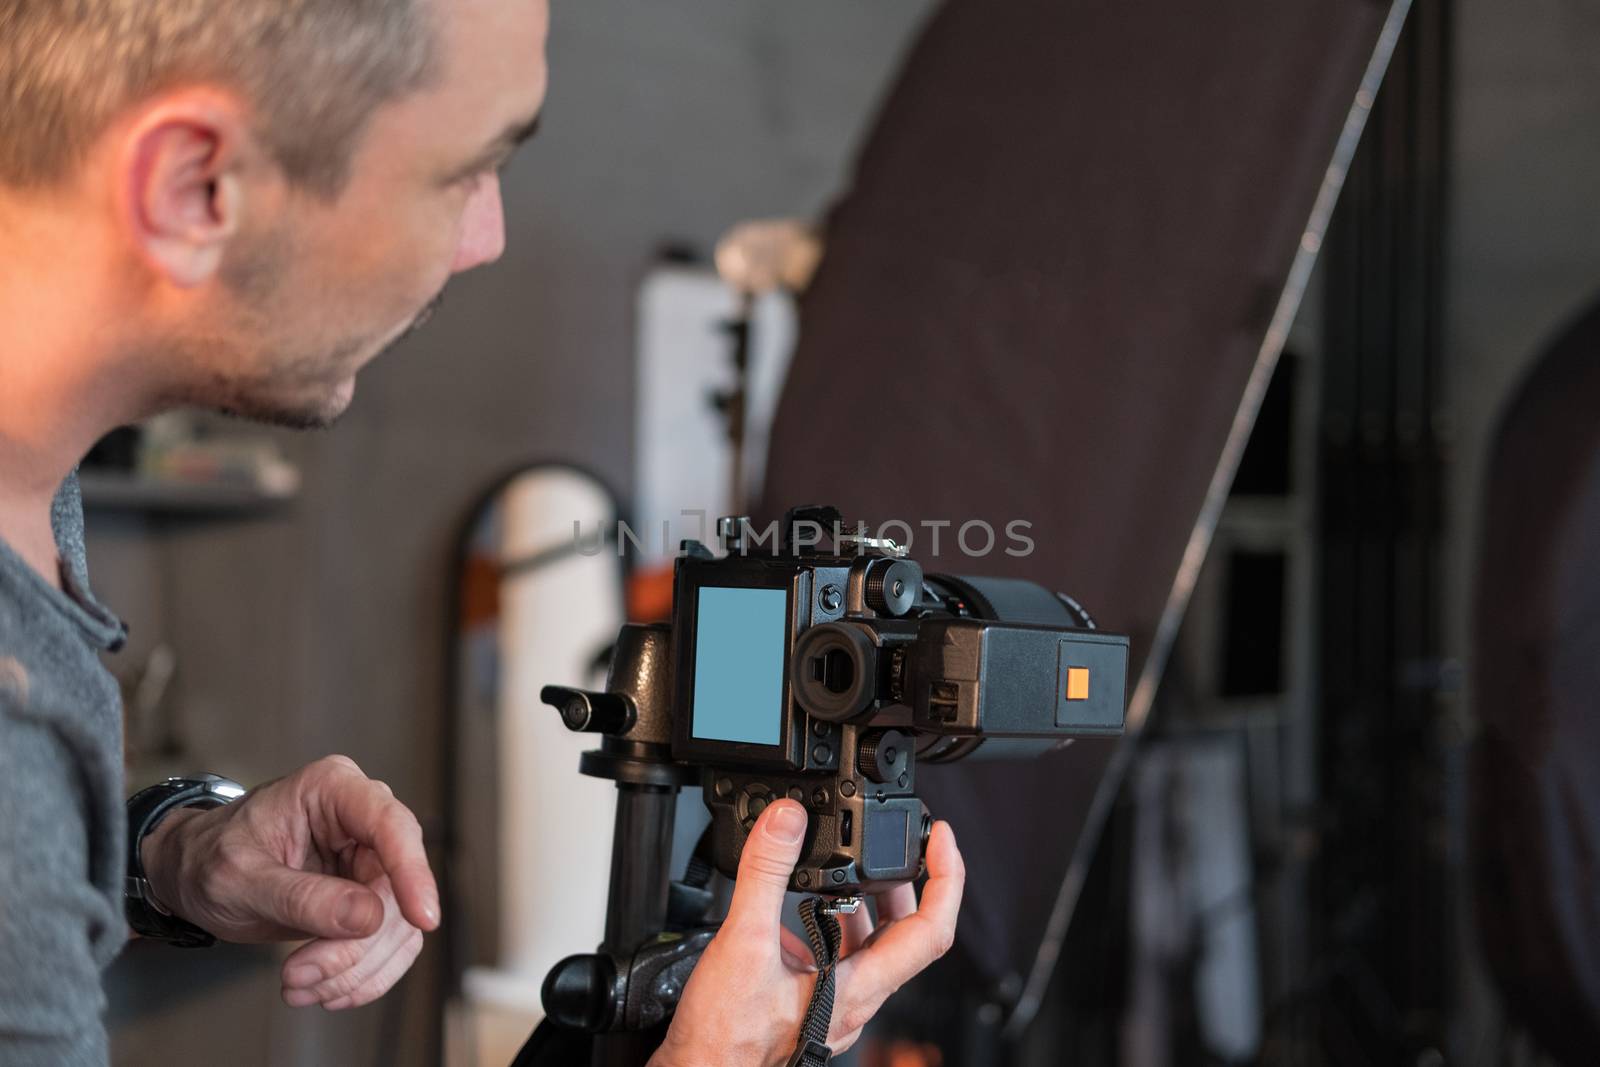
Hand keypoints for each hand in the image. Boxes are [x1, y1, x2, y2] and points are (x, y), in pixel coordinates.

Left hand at [141, 755, 439, 1010]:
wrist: (192, 874)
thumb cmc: (208, 858)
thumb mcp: (240, 879)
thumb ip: (302, 897)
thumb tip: (368, 917)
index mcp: (332, 789)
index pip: (391, 824)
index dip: (413, 871)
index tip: (422, 919)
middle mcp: (362, 819)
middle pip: (394, 887)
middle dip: (354, 944)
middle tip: (299, 976)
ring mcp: (370, 859)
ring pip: (398, 923)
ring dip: (353, 967)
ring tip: (297, 985)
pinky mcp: (370, 897)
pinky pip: (390, 943)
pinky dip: (360, 975)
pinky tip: (322, 988)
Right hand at [650, 800, 964, 1066]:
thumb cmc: (724, 1039)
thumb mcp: (743, 942)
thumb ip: (765, 875)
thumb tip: (787, 820)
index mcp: (858, 988)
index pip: (931, 930)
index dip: (946, 878)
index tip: (940, 837)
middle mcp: (855, 999)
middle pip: (904, 932)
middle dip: (901, 879)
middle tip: (892, 841)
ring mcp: (834, 1003)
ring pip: (868, 944)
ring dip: (863, 901)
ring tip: (844, 864)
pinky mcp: (810, 1004)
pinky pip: (836, 957)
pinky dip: (826, 923)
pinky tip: (796, 908)